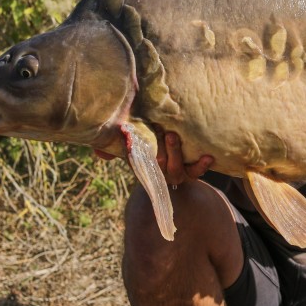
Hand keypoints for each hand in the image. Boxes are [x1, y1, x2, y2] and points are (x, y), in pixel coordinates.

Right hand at [93, 129, 213, 186]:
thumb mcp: (134, 145)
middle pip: (158, 164)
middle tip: (164, 132)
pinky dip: (202, 166)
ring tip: (174, 137)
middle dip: (161, 149)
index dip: (133, 151)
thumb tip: (97, 150)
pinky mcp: (191, 173)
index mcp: (143, 165)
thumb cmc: (151, 146)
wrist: (172, 165)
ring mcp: (175, 173)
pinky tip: (208, 156)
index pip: (136, 161)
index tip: (129, 134)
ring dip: (175, 153)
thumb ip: (114, 147)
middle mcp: (159, 171)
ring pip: (176, 169)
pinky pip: (196, 173)